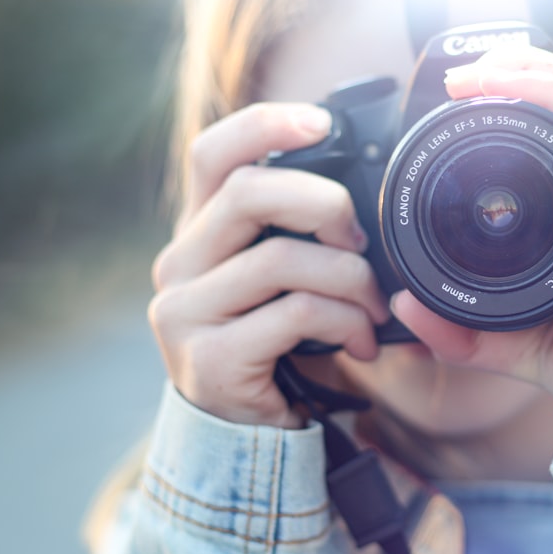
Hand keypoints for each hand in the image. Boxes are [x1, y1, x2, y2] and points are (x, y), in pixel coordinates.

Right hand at [148, 103, 390, 427]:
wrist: (243, 432)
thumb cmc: (274, 343)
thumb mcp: (279, 281)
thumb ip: (295, 235)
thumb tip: (363, 202)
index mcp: (199, 233)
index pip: (212, 154)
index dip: (264, 125)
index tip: (322, 121)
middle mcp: (178, 264)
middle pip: (247, 193)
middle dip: (324, 204)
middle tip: (360, 238)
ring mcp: (184, 313)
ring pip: (282, 258)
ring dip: (351, 279)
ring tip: (374, 308)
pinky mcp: (210, 359)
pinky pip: (296, 315)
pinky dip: (346, 323)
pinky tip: (362, 343)